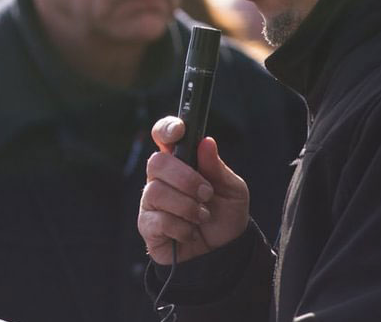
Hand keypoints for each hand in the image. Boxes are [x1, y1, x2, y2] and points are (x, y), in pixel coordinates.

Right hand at [138, 116, 249, 264]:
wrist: (224, 253)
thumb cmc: (226, 215)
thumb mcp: (233, 190)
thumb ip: (218, 168)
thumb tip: (206, 142)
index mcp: (181, 162)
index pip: (163, 135)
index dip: (166, 129)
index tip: (179, 131)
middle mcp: (161, 178)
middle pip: (156, 162)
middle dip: (185, 178)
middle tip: (206, 193)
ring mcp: (151, 202)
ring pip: (156, 192)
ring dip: (187, 206)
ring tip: (202, 216)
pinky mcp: (147, 226)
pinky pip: (157, 220)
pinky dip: (181, 227)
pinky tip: (191, 232)